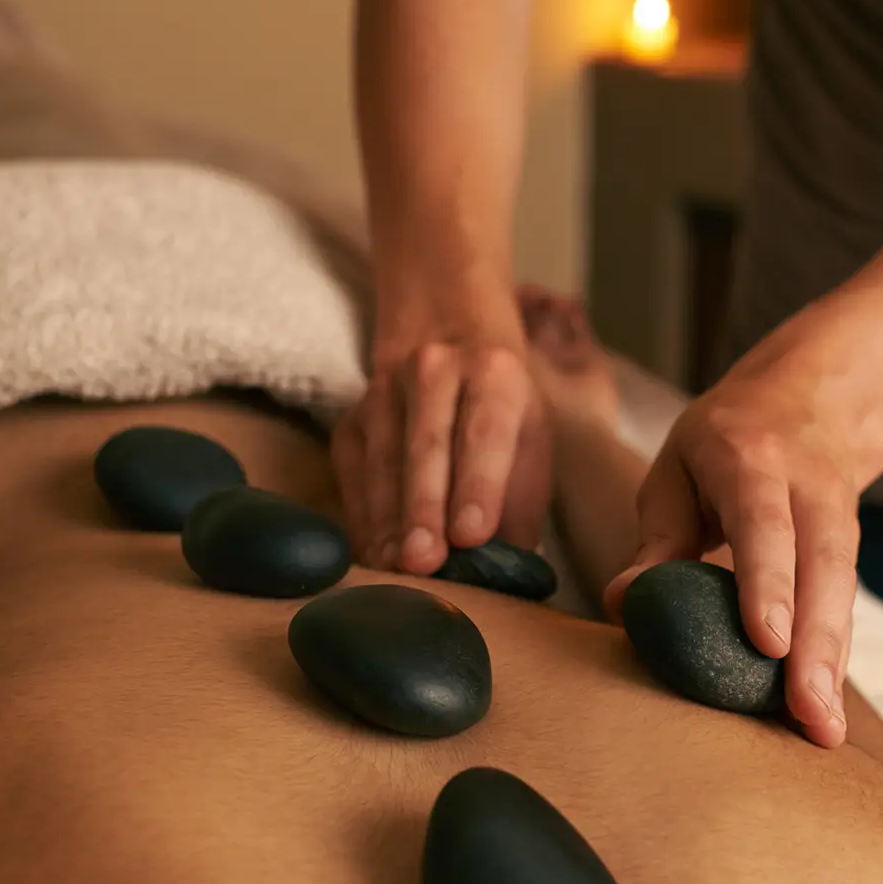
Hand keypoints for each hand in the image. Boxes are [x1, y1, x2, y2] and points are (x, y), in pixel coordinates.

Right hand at [332, 303, 552, 573]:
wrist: (444, 315)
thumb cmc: (498, 393)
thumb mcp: (530, 424)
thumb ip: (522, 491)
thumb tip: (512, 564)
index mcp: (496, 373)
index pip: (487, 431)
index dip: (480, 483)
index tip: (472, 534)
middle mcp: (437, 370)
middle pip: (428, 445)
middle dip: (425, 509)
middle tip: (425, 564)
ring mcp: (386, 388)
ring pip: (384, 459)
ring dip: (389, 519)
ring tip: (396, 567)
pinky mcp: (352, 412)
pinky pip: (354, 469)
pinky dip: (364, 514)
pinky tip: (375, 552)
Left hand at [603, 332, 882, 748]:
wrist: (812, 401)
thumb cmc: (723, 444)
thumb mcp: (676, 470)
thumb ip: (656, 538)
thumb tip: (622, 605)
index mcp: (753, 459)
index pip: (764, 524)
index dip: (769, 582)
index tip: (769, 643)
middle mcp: (809, 489)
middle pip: (823, 568)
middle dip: (818, 644)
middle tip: (808, 713)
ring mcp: (840, 519)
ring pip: (843, 595)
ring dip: (834, 665)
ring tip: (823, 731)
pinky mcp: (851, 553)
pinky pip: (844, 610)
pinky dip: (835, 662)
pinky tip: (824, 715)